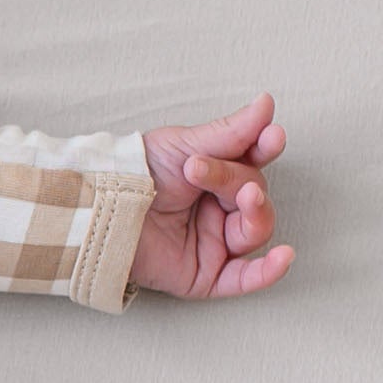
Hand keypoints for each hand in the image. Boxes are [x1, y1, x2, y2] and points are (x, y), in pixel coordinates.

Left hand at [129, 89, 293, 299]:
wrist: (98, 209)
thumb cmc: (134, 174)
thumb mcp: (182, 146)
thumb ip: (229, 132)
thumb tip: (266, 104)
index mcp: (217, 177)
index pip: (254, 162)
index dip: (266, 149)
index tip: (272, 136)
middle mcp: (220, 210)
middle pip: (254, 195)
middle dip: (236, 181)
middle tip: (201, 170)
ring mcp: (215, 242)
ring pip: (256, 230)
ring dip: (255, 212)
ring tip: (242, 198)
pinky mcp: (205, 274)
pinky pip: (246, 278)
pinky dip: (269, 270)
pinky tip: (284, 256)